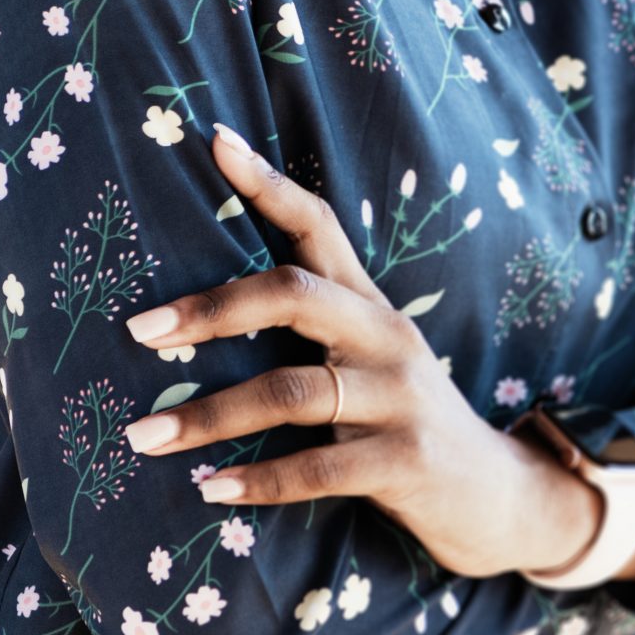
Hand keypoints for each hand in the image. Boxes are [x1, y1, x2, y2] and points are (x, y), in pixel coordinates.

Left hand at [116, 124, 599, 578]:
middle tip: (140, 330)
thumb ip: (311, 336)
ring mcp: (401, 396)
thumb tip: (199, 318)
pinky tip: (210, 490)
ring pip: (291, 392)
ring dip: (208, 416)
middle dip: (212, 309)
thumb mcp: (368, 364)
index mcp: (370, 305)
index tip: (215, 141)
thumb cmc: (402, 423)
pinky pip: (318, 468)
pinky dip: (257, 481)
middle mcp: (387, 336)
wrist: (494, 493)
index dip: (268, 183)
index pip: (318, 226)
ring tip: (143, 437)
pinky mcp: (406, 460)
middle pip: (296, 295)